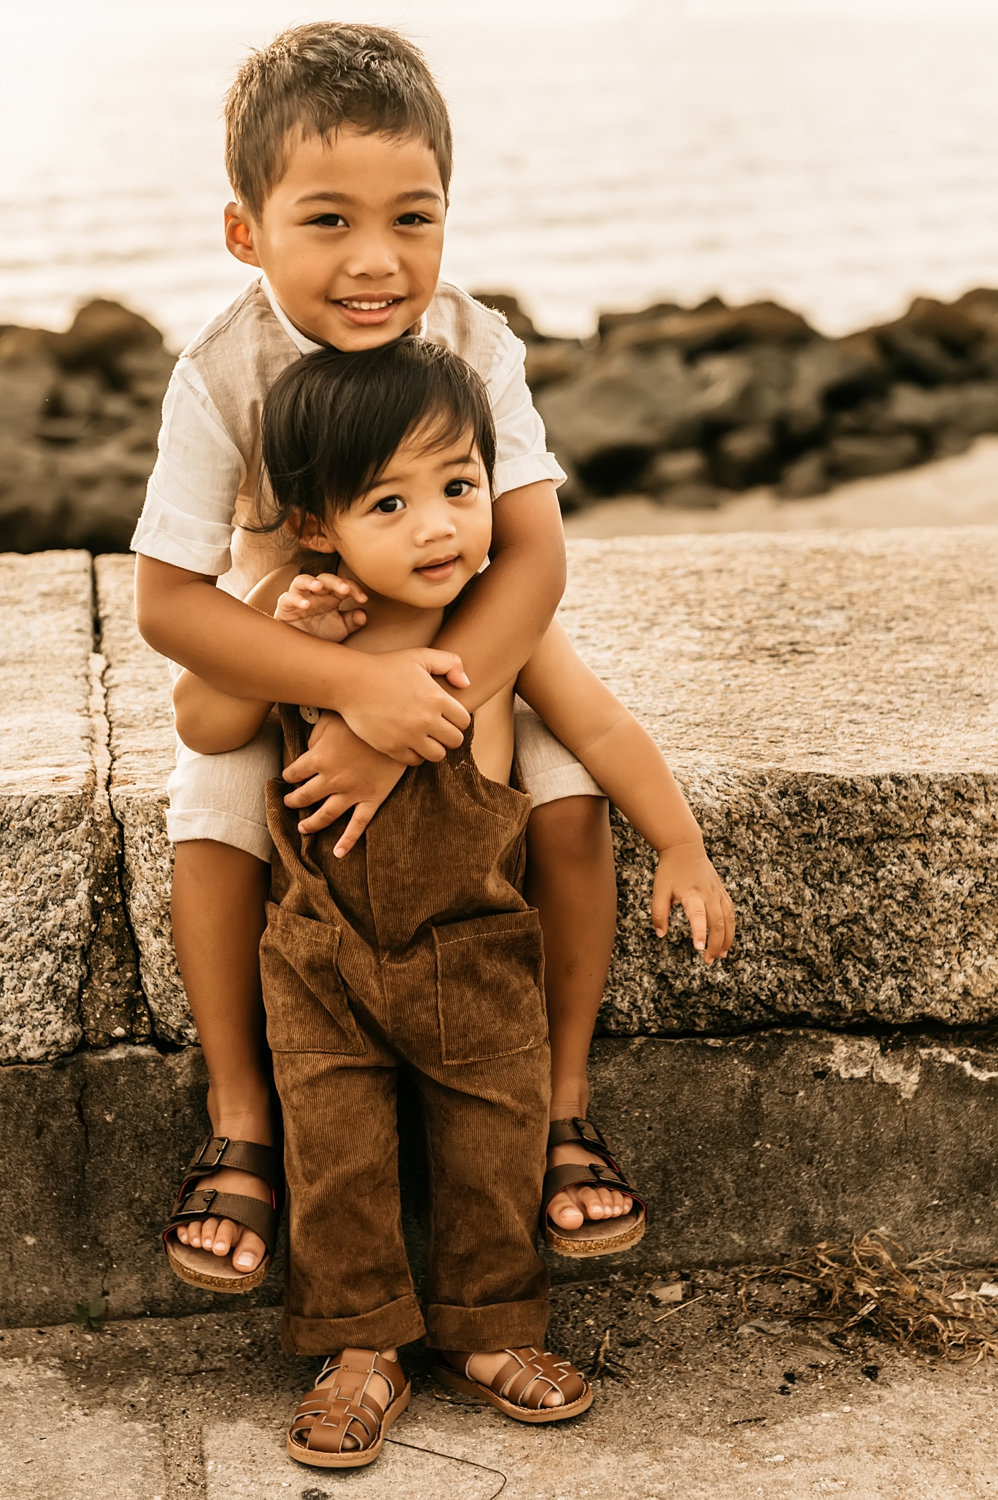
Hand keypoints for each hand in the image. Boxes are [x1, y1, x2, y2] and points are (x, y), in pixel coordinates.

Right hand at [275, 572, 366, 640]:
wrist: (301, 648)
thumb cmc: (321, 634)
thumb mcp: (340, 629)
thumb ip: (352, 621)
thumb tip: (363, 615)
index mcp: (331, 596)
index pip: (344, 585)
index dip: (354, 589)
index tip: (364, 599)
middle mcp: (315, 594)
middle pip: (325, 579)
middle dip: (335, 582)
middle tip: (345, 589)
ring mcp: (299, 597)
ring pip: (302, 580)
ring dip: (310, 581)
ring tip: (318, 587)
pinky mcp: (285, 606)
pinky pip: (287, 598)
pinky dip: (296, 599)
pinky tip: (305, 605)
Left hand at [283, 711, 404, 852]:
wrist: (398, 726)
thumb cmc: (362, 717)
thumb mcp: (332, 718)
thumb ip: (316, 734)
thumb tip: (309, 748)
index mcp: (319, 758)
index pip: (293, 773)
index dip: (288, 775)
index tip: (288, 777)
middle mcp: (332, 779)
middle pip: (304, 796)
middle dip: (294, 801)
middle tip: (289, 803)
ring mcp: (352, 792)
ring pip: (325, 814)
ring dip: (311, 823)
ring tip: (303, 828)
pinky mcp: (372, 799)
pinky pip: (358, 825)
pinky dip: (348, 841)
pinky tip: (338, 853)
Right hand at [338, 647, 471, 763]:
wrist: (351, 682)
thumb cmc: (387, 667)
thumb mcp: (420, 656)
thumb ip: (450, 663)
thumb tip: (466, 685)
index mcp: (437, 698)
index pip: (464, 722)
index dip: (458, 719)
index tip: (448, 715)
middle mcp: (426, 720)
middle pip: (454, 741)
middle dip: (449, 735)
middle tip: (438, 728)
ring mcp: (409, 736)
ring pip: (438, 755)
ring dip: (434, 747)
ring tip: (425, 737)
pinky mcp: (392, 748)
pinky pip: (415, 761)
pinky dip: (415, 754)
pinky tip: (409, 742)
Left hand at [651, 842, 734, 963]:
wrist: (684, 848)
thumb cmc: (670, 871)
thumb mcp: (658, 891)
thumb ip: (658, 914)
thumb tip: (661, 934)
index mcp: (691, 894)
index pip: (698, 916)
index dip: (700, 932)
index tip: (699, 948)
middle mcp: (708, 894)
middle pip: (718, 922)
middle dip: (715, 943)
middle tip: (708, 960)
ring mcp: (717, 893)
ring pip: (729, 919)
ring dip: (727, 939)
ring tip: (721, 955)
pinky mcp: (722, 892)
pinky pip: (731, 912)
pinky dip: (731, 928)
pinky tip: (726, 940)